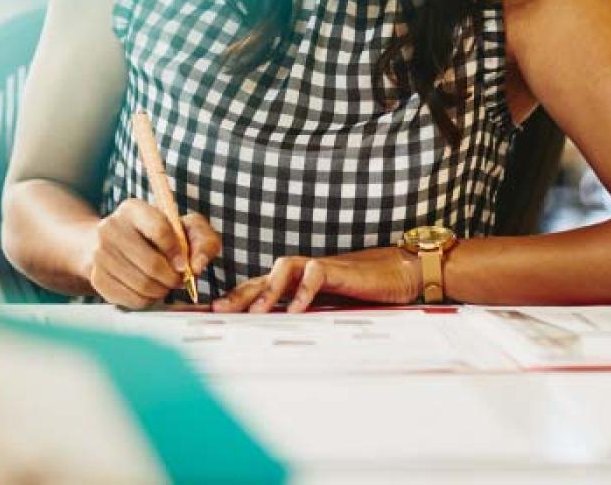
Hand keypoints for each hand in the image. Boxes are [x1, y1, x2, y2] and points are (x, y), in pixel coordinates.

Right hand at [83, 199, 221, 309]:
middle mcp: (110, 228)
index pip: (159, 230)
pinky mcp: (97, 278)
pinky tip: (149, 290)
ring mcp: (100, 254)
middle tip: (178, 280)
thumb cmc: (157, 236)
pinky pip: (131, 299)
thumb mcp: (184, 228)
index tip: (184, 264)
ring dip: (161, 290)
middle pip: (151, 263)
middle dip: (173, 278)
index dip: (178, 252)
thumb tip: (196, 266)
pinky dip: (147, 300)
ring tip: (164, 284)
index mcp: (132, 209)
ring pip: (143, 284)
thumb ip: (203, 241)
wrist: (112, 245)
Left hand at [212, 248, 421, 312]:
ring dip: (268, 290)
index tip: (214, 314)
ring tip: (257, 313)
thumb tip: (282, 343)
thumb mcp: (329, 310)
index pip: (258, 288)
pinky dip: (304, 291)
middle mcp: (301, 273)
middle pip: (262, 278)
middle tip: (219, 311)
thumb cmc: (361, 292)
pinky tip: (297, 309)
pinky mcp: (337, 269)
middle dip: (239, 294)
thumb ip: (306, 318)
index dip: (236, 299)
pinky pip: (315, 274)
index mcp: (296, 284)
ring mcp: (317, 268)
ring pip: (283, 269)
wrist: (396, 272)